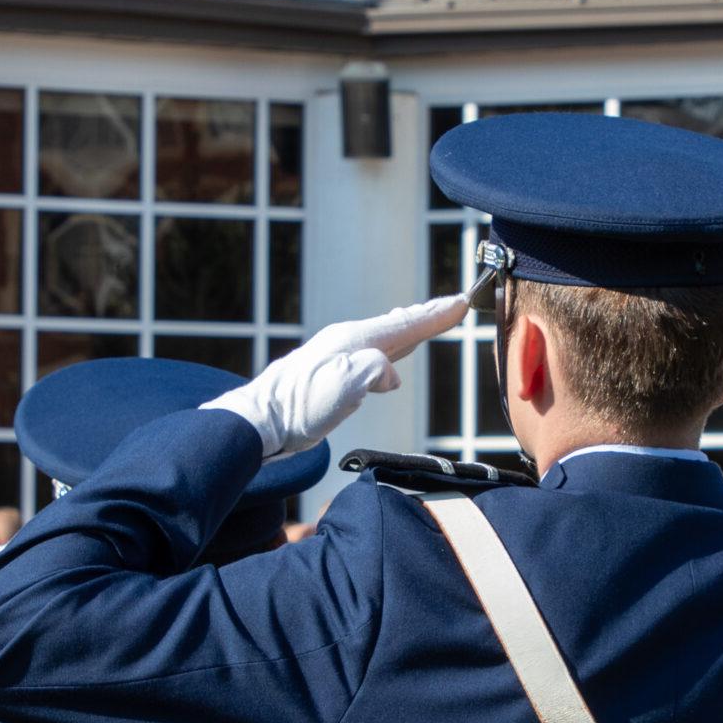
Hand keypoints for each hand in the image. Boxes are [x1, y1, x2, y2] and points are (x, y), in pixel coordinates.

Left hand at [202, 293, 469, 458]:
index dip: (435, 316)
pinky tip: (385, 356)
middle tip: (452, 304)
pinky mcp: (330, 375)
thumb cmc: (299, 406)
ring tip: (422, 320)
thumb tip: (391, 376)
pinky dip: (388, 347)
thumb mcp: (344, 386)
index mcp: (355, 340)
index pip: (405, 324)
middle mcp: (348, 342)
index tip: (462, 301)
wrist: (260, 420)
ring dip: (407, 328)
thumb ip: (374, 372)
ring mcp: (337, 357)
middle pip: (397, 325)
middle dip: (426, 316)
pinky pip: (370, 352)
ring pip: (383, 337)